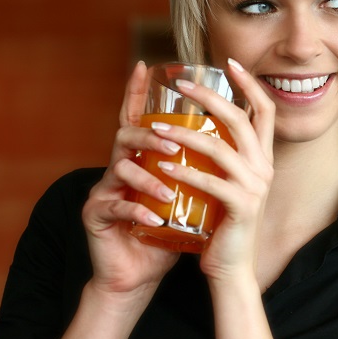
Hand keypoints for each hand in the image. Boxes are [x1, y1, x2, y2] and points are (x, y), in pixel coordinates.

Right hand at [80, 61, 178, 300]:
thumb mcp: (188, 195)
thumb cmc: (167, 231)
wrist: (139, 273)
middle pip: (128, 136)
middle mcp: (119, 167)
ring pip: (120, 169)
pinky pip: (115, 206)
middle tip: (173, 144)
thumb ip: (202, 169)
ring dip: (147, 178)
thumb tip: (240, 142)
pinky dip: (137, 211)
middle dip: (151, 136)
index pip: (139, 119)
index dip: (137, 92)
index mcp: (141, 159)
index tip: (145, 65)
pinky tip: (153, 219)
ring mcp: (104, 189)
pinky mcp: (96, 215)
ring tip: (168, 192)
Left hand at [144, 59, 275, 287]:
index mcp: (263, 158)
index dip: (250, 84)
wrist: (232, 267)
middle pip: (241, 119)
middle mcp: (264, 168)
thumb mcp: (229, 182)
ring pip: (221, 147)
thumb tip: (202, 124)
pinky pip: (211, 182)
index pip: (265, 110)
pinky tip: (165, 168)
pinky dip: (186, 172)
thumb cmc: (224, 223)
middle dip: (210, 97)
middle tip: (180, 85)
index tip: (229, 62)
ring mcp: (255, 187)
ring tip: (157, 129)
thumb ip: (224, 156)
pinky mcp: (242, 207)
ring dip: (185, 134)